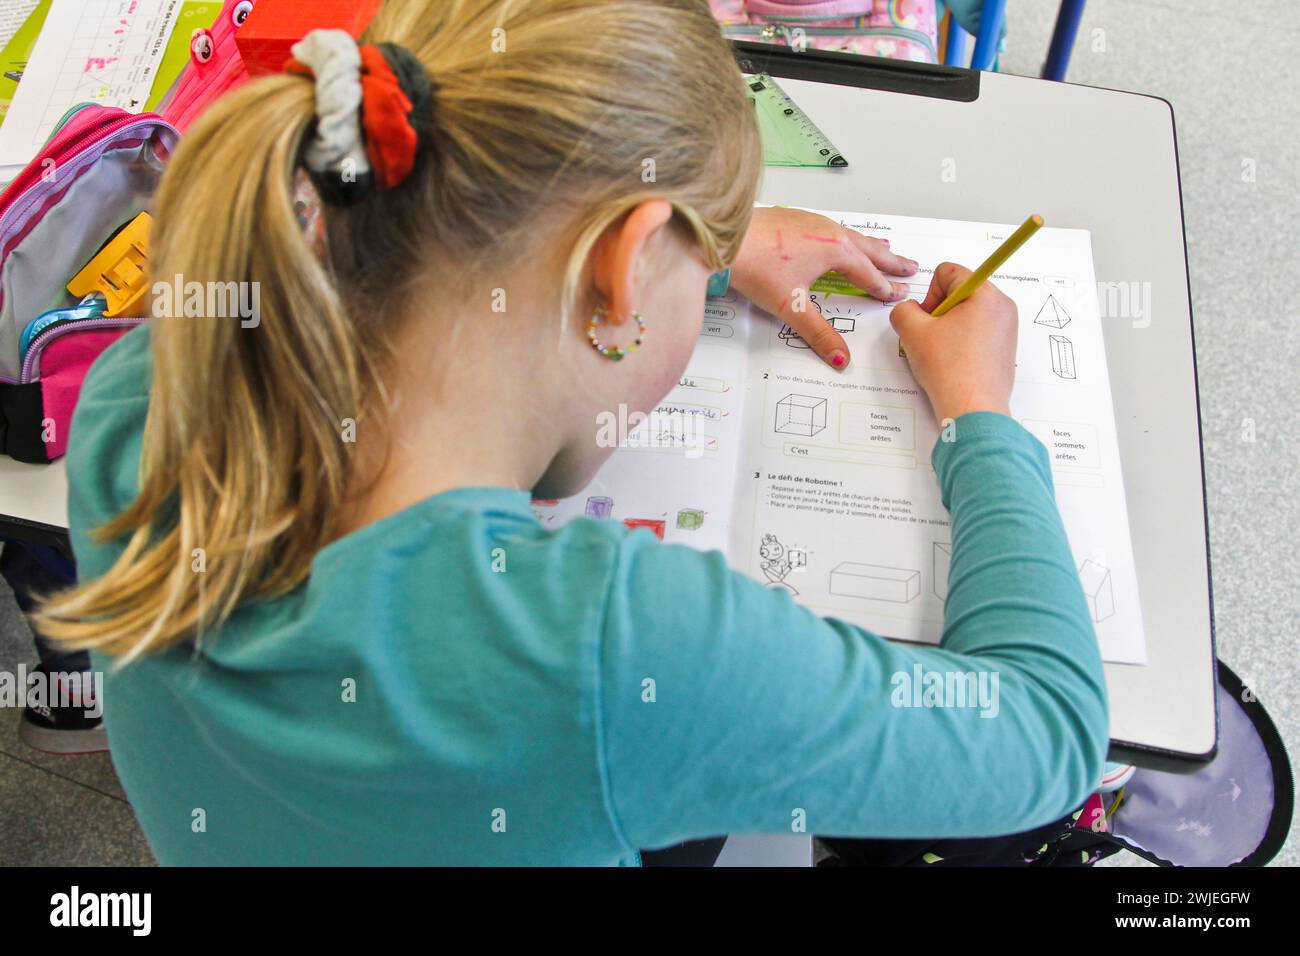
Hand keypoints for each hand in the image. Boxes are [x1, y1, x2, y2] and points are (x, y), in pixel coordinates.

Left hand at [730, 207, 917, 368]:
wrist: (725, 237)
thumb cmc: (755, 264)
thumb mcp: (792, 306)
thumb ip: (818, 333)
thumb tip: (839, 356)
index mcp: (835, 251)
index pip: (868, 274)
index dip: (884, 287)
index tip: (897, 294)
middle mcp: (829, 232)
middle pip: (869, 250)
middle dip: (891, 261)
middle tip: (910, 267)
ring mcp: (813, 222)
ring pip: (852, 235)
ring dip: (871, 246)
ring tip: (886, 250)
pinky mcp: (796, 218)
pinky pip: (833, 227)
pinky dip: (847, 236)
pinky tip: (840, 239)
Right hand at [889, 263, 1016, 422]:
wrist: (973, 408)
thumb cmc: (949, 370)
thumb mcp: (912, 332)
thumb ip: (902, 310)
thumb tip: (909, 311)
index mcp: (984, 293)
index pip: (948, 272)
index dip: (929, 294)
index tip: (928, 319)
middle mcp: (1002, 305)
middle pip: (960, 291)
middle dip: (940, 311)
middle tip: (933, 338)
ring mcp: (1007, 327)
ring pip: (968, 313)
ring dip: (949, 327)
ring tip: (944, 352)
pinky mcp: (1006, 346)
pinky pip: (978, 331)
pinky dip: (962, 341)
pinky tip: (955, 361)